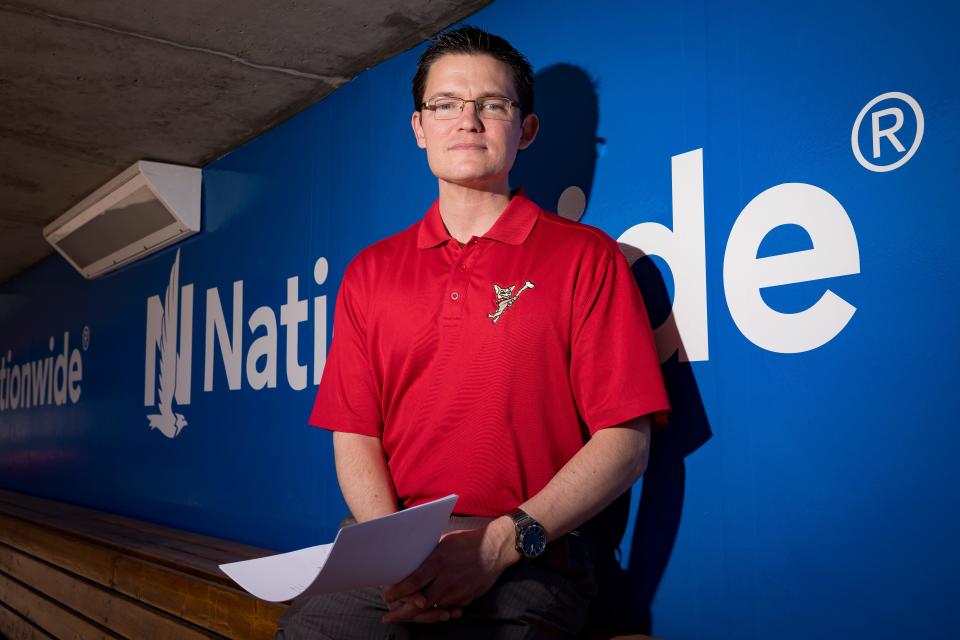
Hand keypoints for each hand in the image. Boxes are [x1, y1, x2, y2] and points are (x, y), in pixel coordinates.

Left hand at [381, 516, 519, 623]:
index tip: (386, 596)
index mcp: (438, 562)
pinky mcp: (467, 599)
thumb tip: (407, 564)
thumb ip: (427, 556)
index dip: (397, 592)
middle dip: (401, 613)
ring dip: (418, 612)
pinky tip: (428, 611)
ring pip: (433, 608)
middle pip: (419, 603)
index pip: (412, 582)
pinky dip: (437, 610)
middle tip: (388, 617)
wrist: (496, 548)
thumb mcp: (443, 542)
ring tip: (405, 614)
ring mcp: (458, 591)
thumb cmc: (466, 542)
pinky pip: (447, 607)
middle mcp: (447, 579)